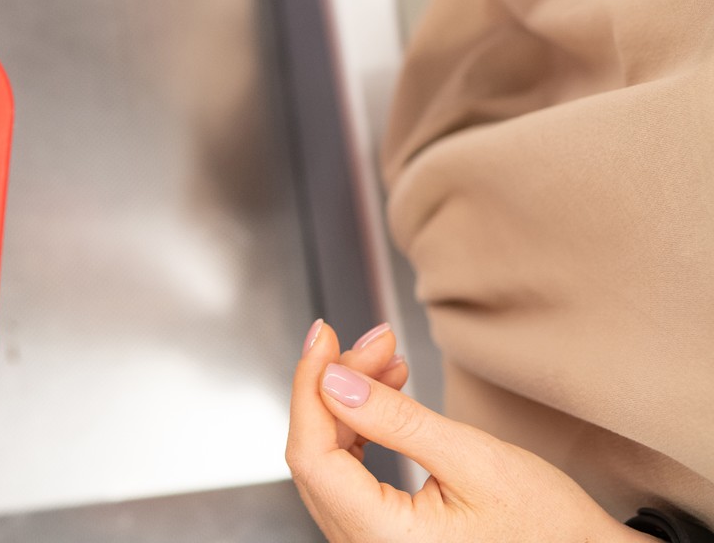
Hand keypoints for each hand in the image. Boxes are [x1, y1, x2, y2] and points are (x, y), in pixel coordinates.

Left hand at [289, 321, 641, 542]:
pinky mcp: (381, 536)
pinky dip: (363, 429)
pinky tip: (386, 393)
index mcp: (380, 538)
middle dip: (337, 385)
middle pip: (317, 454)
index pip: (311, 454)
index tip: (322, 335)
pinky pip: (351, 476)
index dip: (309, 387)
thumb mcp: (475, 460)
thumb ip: (395, 420)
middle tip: (375, 340)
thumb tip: (332, 379)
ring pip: (332, 461)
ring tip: (387, 358)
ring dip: (351, 402)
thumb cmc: (549, 528)